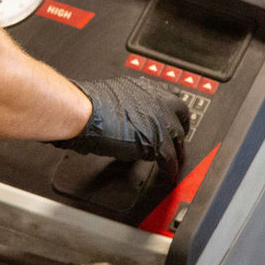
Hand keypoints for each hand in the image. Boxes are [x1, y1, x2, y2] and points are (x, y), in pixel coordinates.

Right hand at [52, 77, 188, 177]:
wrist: (83, 112)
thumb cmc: (85, 105)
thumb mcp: (109, 97)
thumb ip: (120, 105)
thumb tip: (114, 116)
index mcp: (142, 88)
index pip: (168, 95)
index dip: (170, 110)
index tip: (169, 117)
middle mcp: (154, 99)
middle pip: (182, 113)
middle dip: (181, 128)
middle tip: (176, 140)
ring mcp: (158, 118)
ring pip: (178, 138)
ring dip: (176, 152)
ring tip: (173, 164)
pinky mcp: (157, 139)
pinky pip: (170, 158)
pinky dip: (169, 169)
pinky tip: (166, 176)